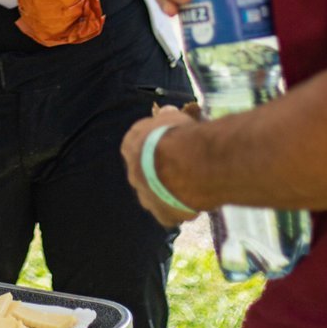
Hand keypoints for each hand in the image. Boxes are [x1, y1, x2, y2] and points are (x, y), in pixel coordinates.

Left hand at [121, 105, 196, 226]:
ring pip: (158, 196)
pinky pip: (172, 214)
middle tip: (183, 166)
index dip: (156, 146)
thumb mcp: (172, 117)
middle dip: (161, 171)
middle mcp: (133, 174)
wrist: (188, 163)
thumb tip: (166, 111)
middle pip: (146, 174)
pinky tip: (196, 200)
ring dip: (171, 192)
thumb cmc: (179, 135)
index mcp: (130, 147)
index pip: (138, 146)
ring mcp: (147, 198)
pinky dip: (182, 209)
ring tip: (194, 184)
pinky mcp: (163, 216)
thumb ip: (167, 117)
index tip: (171, 145)